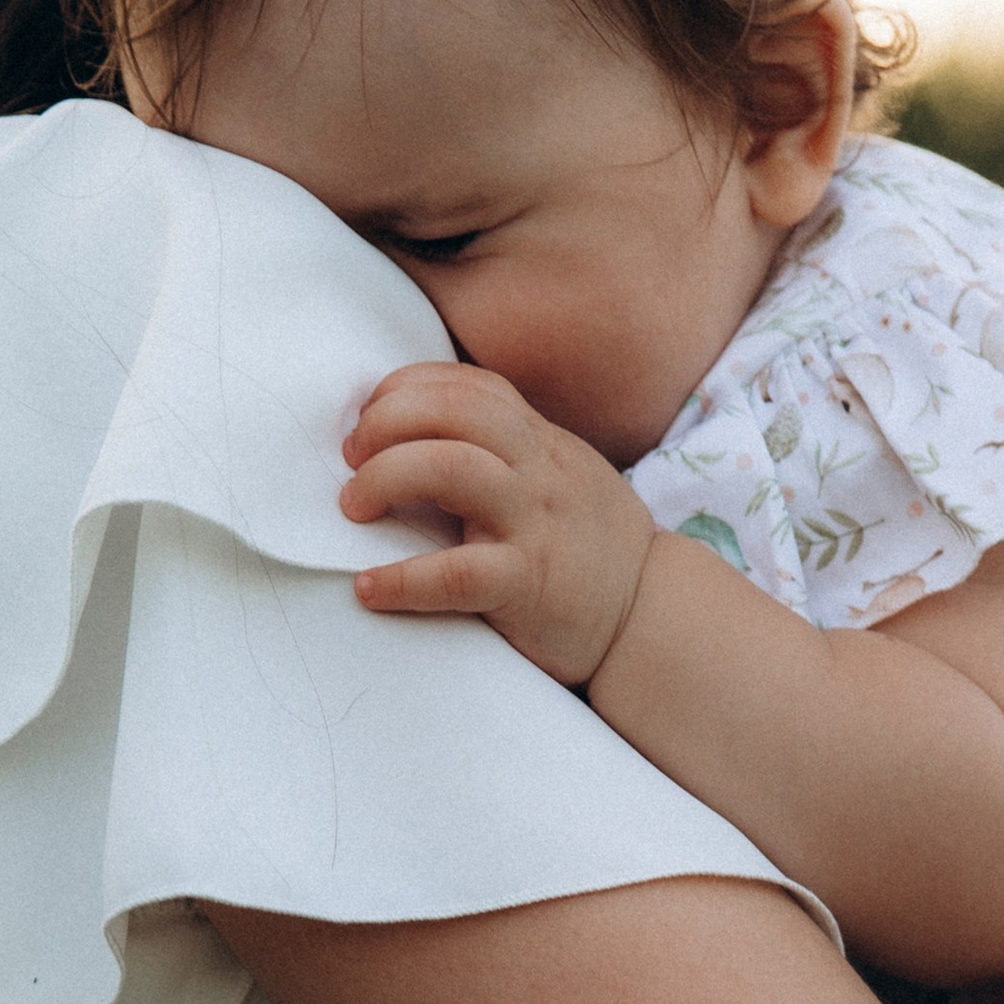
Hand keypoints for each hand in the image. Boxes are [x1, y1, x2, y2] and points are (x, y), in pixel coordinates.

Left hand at [342, 362, 655, 685]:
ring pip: (447, 466)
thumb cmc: (592, 550)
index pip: (466, 385)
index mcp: (540, 441)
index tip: (369, 418)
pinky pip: (454, 573)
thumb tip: (421, 439)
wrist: (652, 617)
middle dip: (382, 424)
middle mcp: (538, 469)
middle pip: (449, 410)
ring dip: (382, 478)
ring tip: (354, 507)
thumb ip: (507, 453)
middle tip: (351, 461)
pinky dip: (400, 579)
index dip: (404, 390)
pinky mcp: (528, 583)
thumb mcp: (559, 478)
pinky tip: (370, 588)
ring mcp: (534, 522)